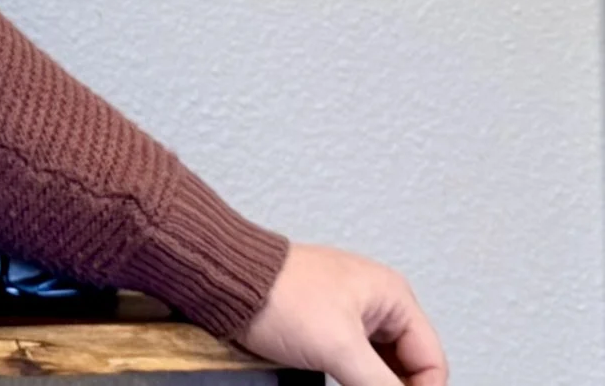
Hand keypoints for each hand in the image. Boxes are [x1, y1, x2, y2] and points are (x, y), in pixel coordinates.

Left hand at [238, 242, 445, 385]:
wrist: (224, 280)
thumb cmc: (276, 295)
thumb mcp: (339, 347)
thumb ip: (380, 385)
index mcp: (393, 297)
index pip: (432, 361)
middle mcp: (377, 303)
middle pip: (409, 366)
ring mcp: (351, 316)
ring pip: (381, 367)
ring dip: (374, 384)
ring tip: (346, 382)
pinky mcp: (326, 328)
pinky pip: (356, 363)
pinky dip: (356, 380)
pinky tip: (341, 383)